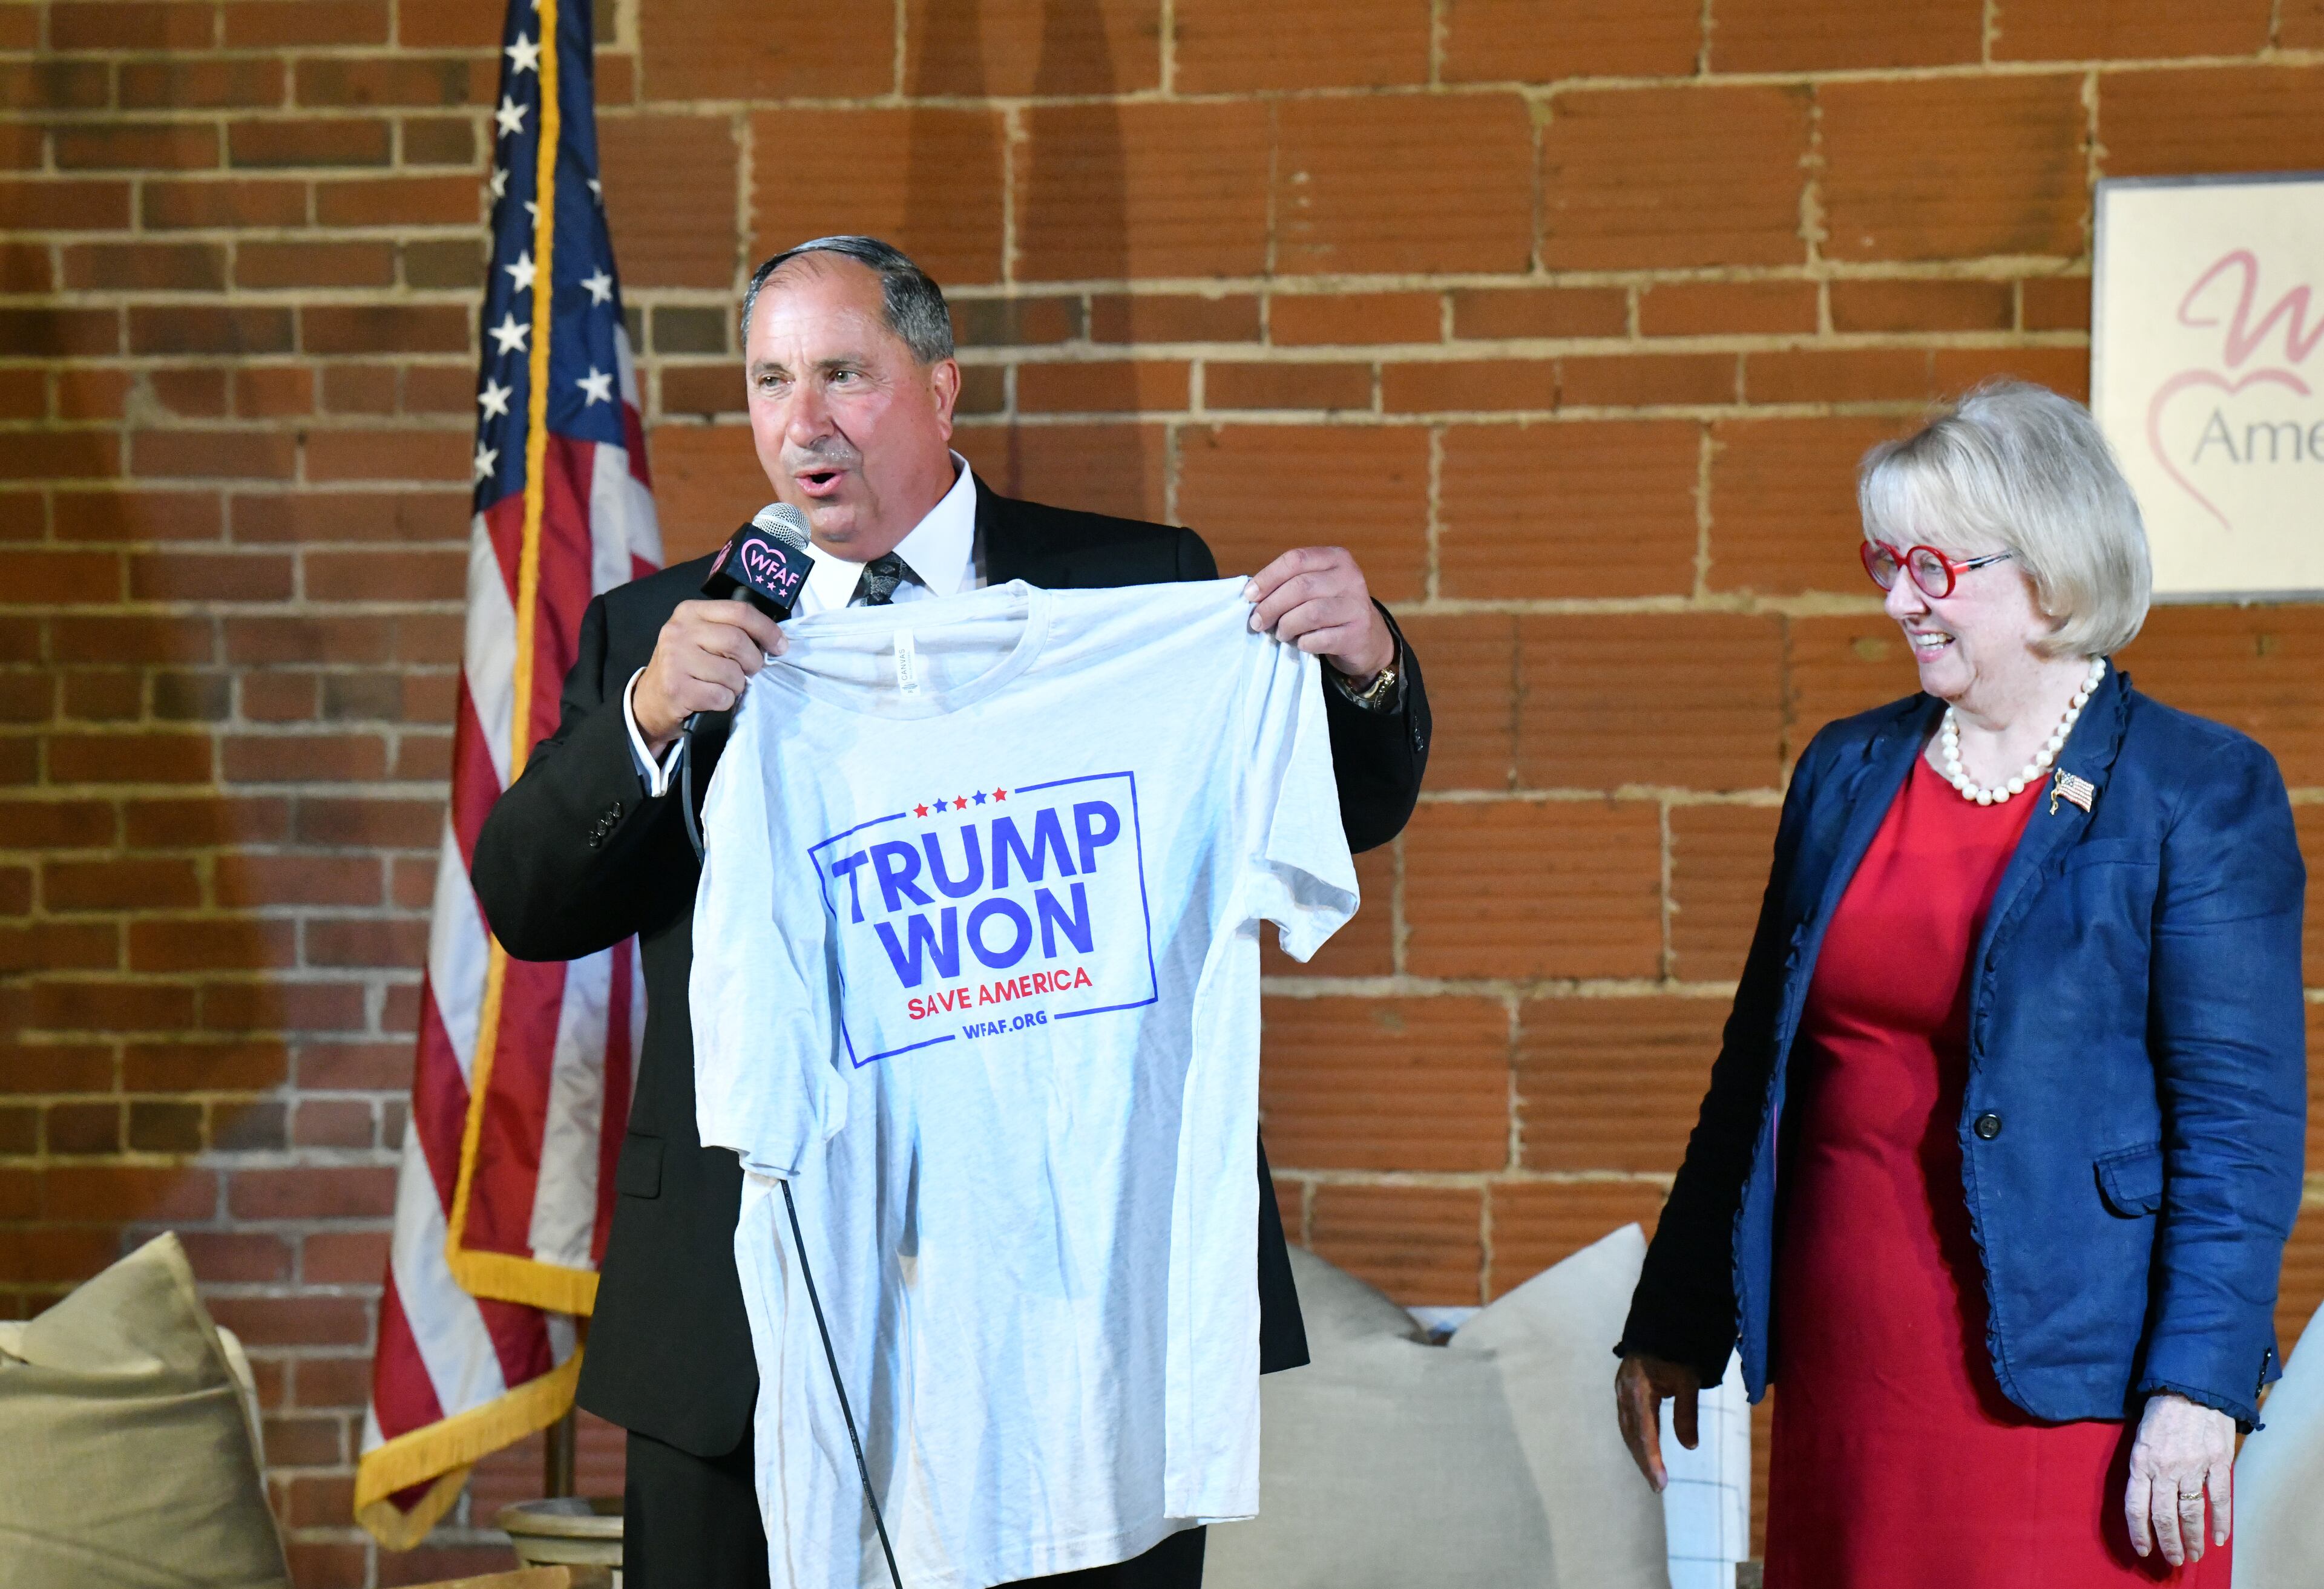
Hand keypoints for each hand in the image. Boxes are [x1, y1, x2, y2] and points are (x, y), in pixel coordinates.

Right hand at [631, 599, 787, 752]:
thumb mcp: (701, 638)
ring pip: (732, 672)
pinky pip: (721, 696)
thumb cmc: (686, 667)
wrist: (651, 700)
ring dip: (738, 685)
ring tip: (725, 686)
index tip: (780, 646)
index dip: (767, 629)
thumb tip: (773, 640)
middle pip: (738, 641)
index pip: (740, 611)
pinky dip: (725, 701)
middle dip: (753, 662)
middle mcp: (679, 630)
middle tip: (750, 672)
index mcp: (690, 611)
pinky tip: (712, 698)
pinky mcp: (676, 688)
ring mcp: (675, 659)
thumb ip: (730, 630)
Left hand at [1243, 546, 1395, 682]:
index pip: (1295, 559)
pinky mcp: (1358, 633)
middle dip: (1271, 606)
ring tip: (1280, 633)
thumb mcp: (1314, 587)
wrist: (1366, 638)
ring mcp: (1357, 605)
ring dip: (1286, 626)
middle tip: (1257, 622)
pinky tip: (1301, 643)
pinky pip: (1320, 639)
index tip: (1249, 595)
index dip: (1267, 577)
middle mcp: (1350, 577)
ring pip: (1310, 613)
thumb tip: (1250, 595)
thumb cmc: (1329, 609)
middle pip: (1300, 587)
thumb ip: (1288, 584)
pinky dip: (1303, 643)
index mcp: (1336, 558)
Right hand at [1614, 1352, 1700, 1492]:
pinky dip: (1636, 1438)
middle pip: (1632, 1435)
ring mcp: (1621, 1390)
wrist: (1661, 1323)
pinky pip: (1627, 1420)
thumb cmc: (1678, 1350)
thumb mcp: (1688, 1380)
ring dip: (1639, 1452)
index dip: (1652, 1460)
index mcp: (1638, 1391)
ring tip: (1651, 1473)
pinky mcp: (1624, 1389)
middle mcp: (1624, 1393)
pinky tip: (1643, 1447)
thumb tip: (1689, 1447)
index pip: (1645, 1434)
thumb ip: (1687, 1412)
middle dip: (1644, 1461)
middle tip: (1657, 1487)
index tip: (1661, 1485)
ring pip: (1627, 1429)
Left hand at [2126, 1392, 2233, 1565]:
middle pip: (2165, 1516)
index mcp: (2141, 1460)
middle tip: (2174, 1560)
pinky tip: (2220, 1538)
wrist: (2192, 1384)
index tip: (2144, 1550)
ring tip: (2195, 1555)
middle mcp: (2165, 1468)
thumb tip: (2144, 1494)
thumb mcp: (2141, 1435)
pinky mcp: (2218, 1463)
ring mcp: (2193, 1466)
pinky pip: (2219, 1500)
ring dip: (2193, 1539)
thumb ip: (2142, 1464)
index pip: (2136, 1506)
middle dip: (2169, 1543)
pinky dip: (2221, 1522)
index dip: (2140, 1532)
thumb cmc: (2162, 1409)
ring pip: (2192, 1513)